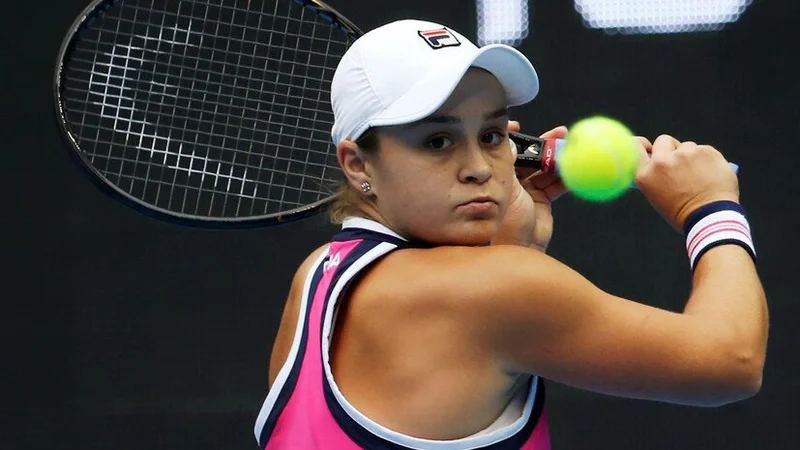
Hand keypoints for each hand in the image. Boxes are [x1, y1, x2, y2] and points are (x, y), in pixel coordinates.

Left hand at [493, 122, 567, 251]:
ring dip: (559, 158)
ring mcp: (529, 190)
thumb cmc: (509, 219)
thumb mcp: (508, 187)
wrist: (522, 247)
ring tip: (572, 146)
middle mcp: (514, 181)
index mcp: (501, 176)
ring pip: (546, 168)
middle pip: (531, 157)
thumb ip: (511, 164)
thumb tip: (510, 143)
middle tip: (561, 132)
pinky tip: (577, 165)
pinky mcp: (543, 200)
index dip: (513, 137)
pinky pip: (557, 183)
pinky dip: (567, 175)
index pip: (507, 151)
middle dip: (545, 144)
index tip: (519, 125)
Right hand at [635, 134, 739, 229]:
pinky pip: (704, 150)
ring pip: (687, 146)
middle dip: (671, 148)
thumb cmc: (683, 213)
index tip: (649, 147)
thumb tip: (658, 161)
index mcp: (645, 174)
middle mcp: (662, 161)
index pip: (635, 146)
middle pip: (663, 140)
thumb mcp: (657, 196)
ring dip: (691, 156)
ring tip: (699, 177)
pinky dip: (707, 160)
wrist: (710, 218)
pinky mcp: (706, 151)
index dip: (643, 143)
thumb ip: (655, 175)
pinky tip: (710, 176)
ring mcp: (685, 154)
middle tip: (680, 163)